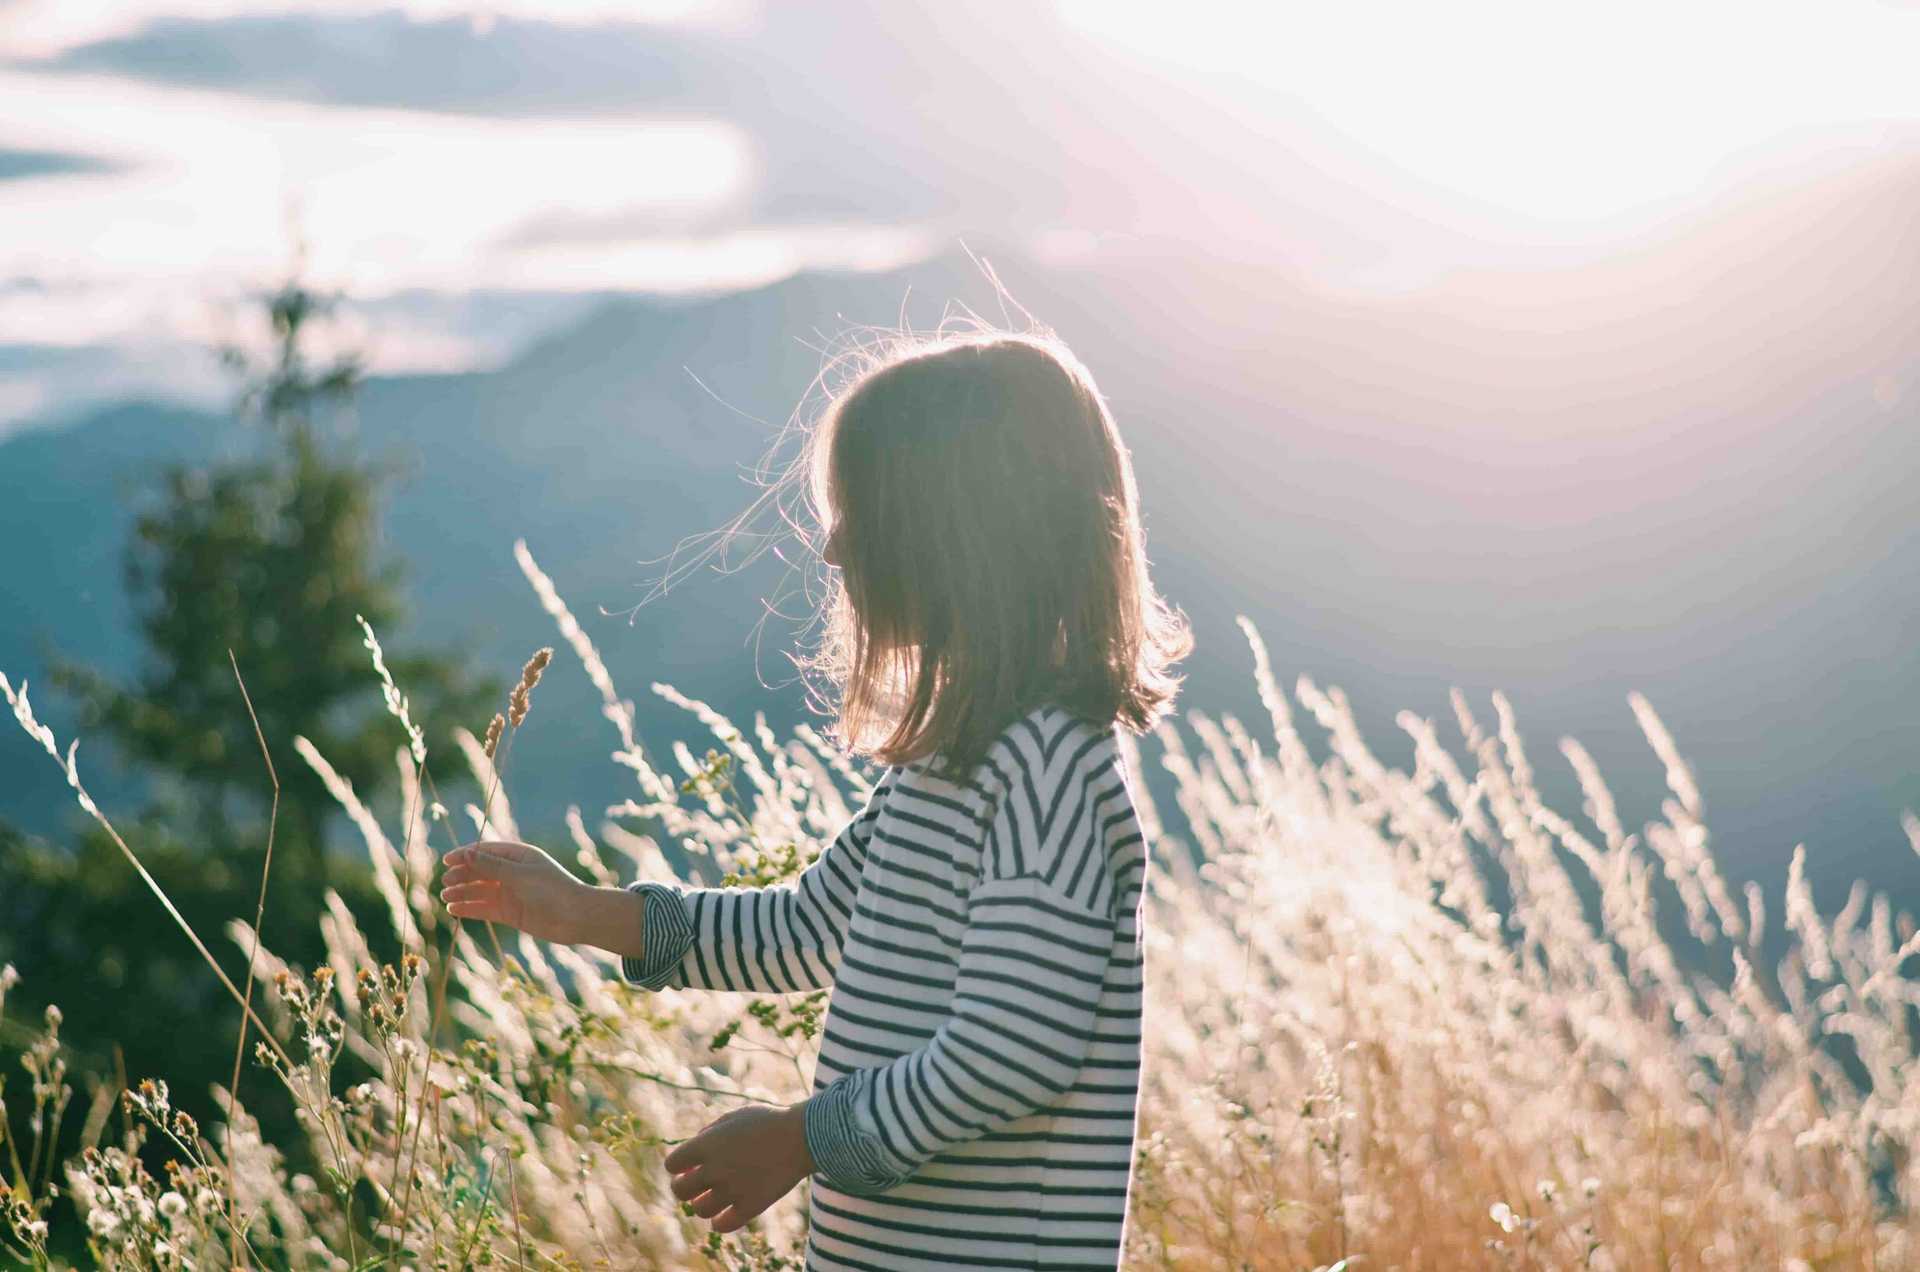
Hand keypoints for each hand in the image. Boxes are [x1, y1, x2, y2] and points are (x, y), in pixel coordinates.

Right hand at [439, 839, 590, 944]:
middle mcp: (513, 873)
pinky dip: (469, 908)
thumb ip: (492, 867)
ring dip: (462, 892)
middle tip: (445, 881)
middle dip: (462, 875)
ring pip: (480, 890)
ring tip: (445, 896)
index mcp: (519, 856)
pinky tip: (454, 909)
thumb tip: (467, 854)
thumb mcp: (520, 875)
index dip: (466, 855)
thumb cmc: (552, 889)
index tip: (447, 861)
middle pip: (481, 871)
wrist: (575, 917)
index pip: (486, 851)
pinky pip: (485, 908)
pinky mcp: (510, 912)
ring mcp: (511, 893)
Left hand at [665, 1102, 813, 1232]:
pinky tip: (726, 1212)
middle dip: (684, 1187)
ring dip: (702, 1203)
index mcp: (707, 1145)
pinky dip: (720, 1221)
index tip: (688, 1165)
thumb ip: (710, 1132)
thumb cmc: (769, 1122)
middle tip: (696, 1184)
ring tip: (713, 1196)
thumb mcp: (735, 1116)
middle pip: (680, 1191)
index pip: (672, 1164)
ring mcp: (732, 1190)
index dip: (678, 1165)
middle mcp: (715, 1169)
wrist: (803, 1136)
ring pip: (700, 1209)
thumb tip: (696, 1147)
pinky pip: (722, 1225)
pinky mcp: (750, 1206)